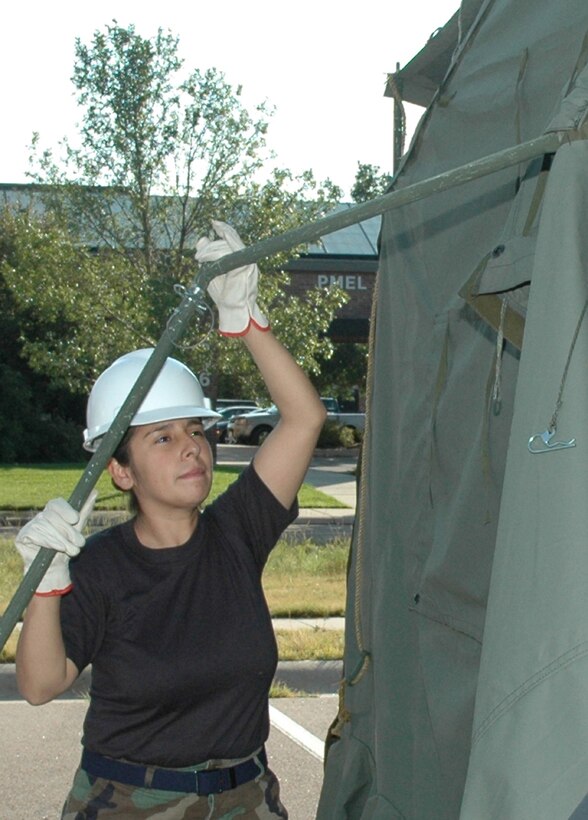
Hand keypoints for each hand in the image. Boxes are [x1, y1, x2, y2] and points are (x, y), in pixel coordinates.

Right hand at [15, 492, 96, 596]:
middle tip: (80, 543)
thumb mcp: (78, 528)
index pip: (56, 503)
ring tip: (72, 550)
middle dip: (68, 531)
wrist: (55, 568)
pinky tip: (56, 548)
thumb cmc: (67, 546)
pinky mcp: (22, 536)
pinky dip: (48, 542)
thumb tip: (94, 491)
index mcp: (53, 511)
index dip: (65, 509)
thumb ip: (85, 510)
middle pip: (52, 517)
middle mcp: (40, 516)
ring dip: (61, 539)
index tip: (75, 519)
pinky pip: (35, 534)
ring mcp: (30, 525)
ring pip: (44, 526)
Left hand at [196, 219, 268, 335]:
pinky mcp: (245, 268)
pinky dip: (214, 254)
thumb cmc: (223, 294)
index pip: (233, 237)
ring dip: (209, 251)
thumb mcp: (212, 271)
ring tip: (199, 259)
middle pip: (228, 240)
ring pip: (225, 246)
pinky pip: (228, 254)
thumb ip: (208, 255)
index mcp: (241, 258)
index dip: (223, 229)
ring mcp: (247, 262)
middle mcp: (246, 258)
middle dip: (210, 245)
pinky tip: (205, 258)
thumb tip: (202, 239)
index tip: (213, 223)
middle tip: (198, 256)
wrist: (232, 310)